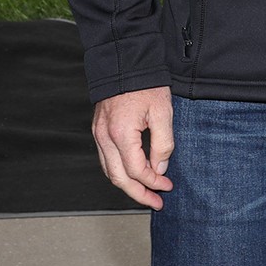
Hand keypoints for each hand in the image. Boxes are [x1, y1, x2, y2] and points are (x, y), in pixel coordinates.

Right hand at [91, 86, 174, 208]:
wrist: (126, 62)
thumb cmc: (146, 85)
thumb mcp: (163, 113)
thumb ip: (163, 144)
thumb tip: (159, 170)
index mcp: (121, 134)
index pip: (136, 170)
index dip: (153, 183)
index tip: (167, 187)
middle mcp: (105, 137)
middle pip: (118, 178)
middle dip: (138, 193)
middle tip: (156, 203)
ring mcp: (98, 134)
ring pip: (109, 171)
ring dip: (127, 185)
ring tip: (146, 193)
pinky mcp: (98, 130)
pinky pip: (106, 159)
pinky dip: (119, 171)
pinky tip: (133, 175)